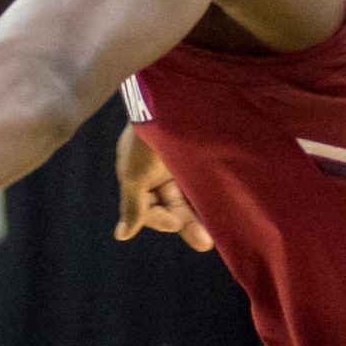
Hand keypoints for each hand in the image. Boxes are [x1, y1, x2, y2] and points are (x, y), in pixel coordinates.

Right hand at [114, 124, 212, 250]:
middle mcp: (160, 174)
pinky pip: (207, 185)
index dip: (161, 220)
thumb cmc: (146, 141)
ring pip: (192, 199)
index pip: (150, 210)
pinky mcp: (204, 157)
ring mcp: (182, 165)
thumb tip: (120, 236)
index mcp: (139, 178)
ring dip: (201, 217)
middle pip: (173, 207)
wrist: (172, 102)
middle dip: (187, 225)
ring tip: (215, 235)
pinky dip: (213, 199)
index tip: (175, 223)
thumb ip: (133, 206)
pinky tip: (224, 213)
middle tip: (204, 243)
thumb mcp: (135, 176)